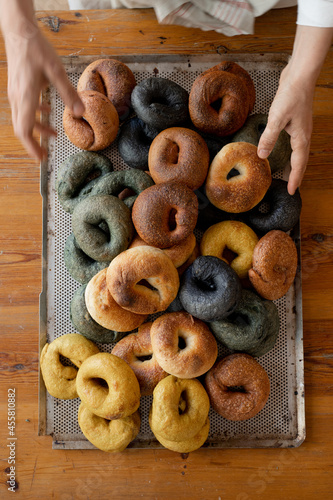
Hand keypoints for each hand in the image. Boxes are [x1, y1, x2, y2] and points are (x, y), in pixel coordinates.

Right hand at [5, 25, 83, 159]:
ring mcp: (16, 93)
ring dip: (38, 129)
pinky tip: (48, 113)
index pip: (24, 130)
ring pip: (24, 119)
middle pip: (22, 129)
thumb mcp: (56, 71)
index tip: (41, 158)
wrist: (19, 31)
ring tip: (53, 136)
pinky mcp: (19, 88)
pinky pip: (25, 108)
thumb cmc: (36, 48)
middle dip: (34, 143)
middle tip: (45, 155)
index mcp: (26, 97)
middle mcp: (18, 98)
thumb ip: (69, 93)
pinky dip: (36, 115)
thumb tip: (81, 112)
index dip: (31, 146)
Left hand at [257, 64, 312, 194]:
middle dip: (296, 174)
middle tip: (290, 187)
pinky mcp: (295, 121)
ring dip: (294, 164)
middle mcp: (303, 135)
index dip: (294, 179)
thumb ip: (269, 137)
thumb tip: (262, 155)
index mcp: (301, 138)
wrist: (300, 75)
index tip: (291, 191)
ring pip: (298, 152)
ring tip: (287, 173)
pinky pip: (294, 142)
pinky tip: (283, 150)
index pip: (298, 164)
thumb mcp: (277, 118)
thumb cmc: (291, 95)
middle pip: (300, 160)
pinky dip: (291, 152)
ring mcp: (301, 128)